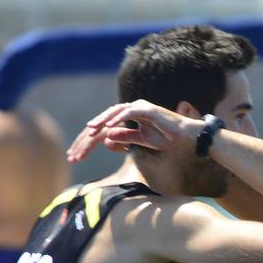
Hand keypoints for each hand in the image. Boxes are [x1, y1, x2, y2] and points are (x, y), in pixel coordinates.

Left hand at [66, 100, 198, 162]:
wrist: (186, 137)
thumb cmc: (167, 138)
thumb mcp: (142, 140)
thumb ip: (125, 138)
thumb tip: (105, 139)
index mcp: (128, 116)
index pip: (104, 127)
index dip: (89, 142)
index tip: (77, 156)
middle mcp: (131, 109)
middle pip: (104, 121)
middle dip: (88, 137)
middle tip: (75, 153)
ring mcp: (138, 107)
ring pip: (113, 114)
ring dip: (100, 123)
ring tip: (89, 133)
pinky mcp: (146, 109)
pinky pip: (128, 113)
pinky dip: (116, 119)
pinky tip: (107, 127)